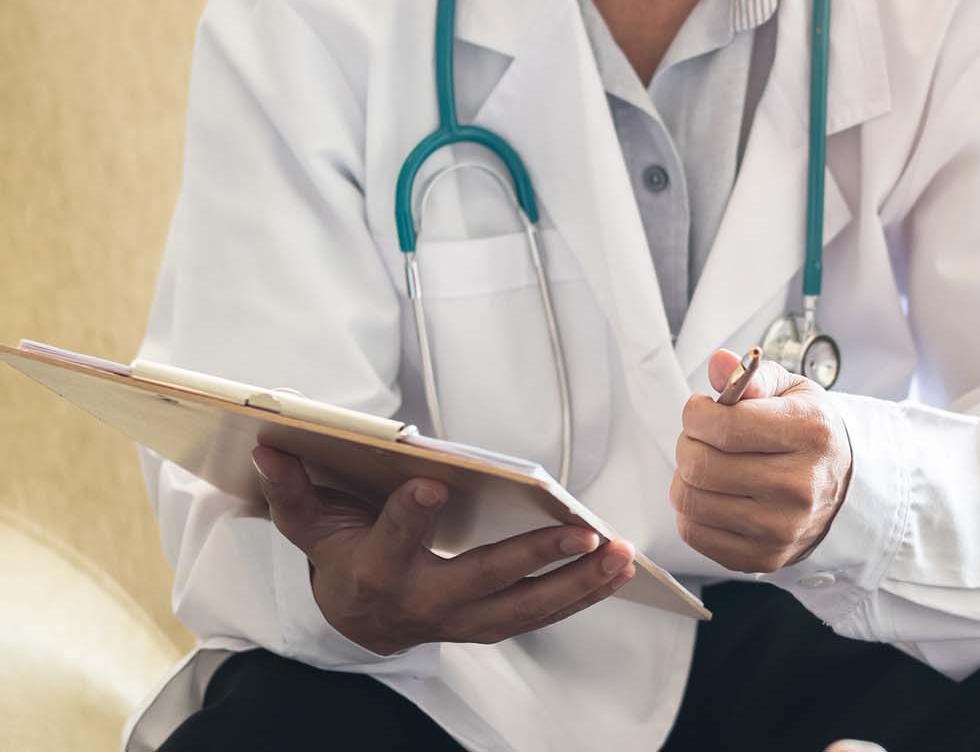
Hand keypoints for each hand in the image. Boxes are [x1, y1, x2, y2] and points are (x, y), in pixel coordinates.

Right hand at [252, 445, 635, 654]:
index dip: (410, 514)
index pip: (392, 540)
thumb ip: (291, 488)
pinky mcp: (492, 625)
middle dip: (533, 558)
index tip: (433, 482)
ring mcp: (462, 621)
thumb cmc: (343, 555)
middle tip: (581, 533)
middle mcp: (422, 603)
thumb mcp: (310, 524)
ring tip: (621, 553)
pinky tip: (618, 569)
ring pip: (525, 609)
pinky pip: (542, 615)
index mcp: (374, 571)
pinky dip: (582, 593)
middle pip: (481, 582)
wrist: (357, 619)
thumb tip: (267, 445)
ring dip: (578, 583)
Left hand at [672, 349, 852, 572]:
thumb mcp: (793, 392)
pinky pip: (694, 534)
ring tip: (706, 466)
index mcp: (810, 433)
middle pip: (701, 465)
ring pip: (691, 501)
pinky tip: (712, 496)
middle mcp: (800, 485)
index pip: (724, 426)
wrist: (843, 492)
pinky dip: (691, 512)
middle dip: (688, 444)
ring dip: (685, 478)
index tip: (701, 410)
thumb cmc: (810, 435)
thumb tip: (720, 363)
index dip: (696, 414)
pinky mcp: (762, 557)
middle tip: (701, 438)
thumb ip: (753, 377)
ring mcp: (781, 528)